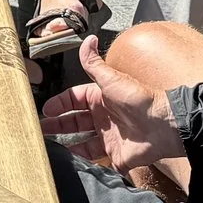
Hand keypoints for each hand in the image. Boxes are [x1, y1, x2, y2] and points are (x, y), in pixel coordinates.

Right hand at [40, 37, 185, 173]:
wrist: (162, 125)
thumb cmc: (138, 99)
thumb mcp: (111, 79)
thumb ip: (94, 62)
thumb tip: (88, 38)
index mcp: (100, 98)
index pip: (74, 99)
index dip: (59, 104)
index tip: (46, 110)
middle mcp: (103, 118)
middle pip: (74, 122)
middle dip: (57, 125)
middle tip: (41, 131)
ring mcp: (109, 137)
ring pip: (82, 143)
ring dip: (67, 145)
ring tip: (51, 149)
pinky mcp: (117, 156)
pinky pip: (97, 161)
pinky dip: (84, 163)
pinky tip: (70, 164)